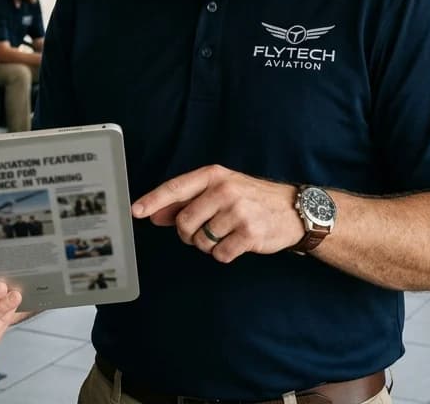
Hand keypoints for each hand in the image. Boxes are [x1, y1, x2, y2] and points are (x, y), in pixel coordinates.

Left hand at [131, 165, 305, 261]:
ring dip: (208, 244)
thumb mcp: (220, 189)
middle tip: (204, 230)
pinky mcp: (250, 233)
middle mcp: (224, 190)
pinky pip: (219, 254)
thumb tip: (156, 215)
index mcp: (214, 175)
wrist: (293, 209)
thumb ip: (187, 201)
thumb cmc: (251, 198)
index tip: (136, 211)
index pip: (176, 188)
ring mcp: (238, 212)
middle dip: (188, 233)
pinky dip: (224, 253)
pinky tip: (236, 242)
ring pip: (200, 241)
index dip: (153, 201)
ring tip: (225, 233)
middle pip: (184, 223)